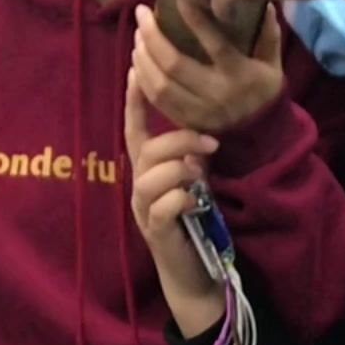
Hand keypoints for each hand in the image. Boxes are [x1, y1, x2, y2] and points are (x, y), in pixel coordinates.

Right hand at [124, 78, 221, 338]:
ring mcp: (144, 212)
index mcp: (147, 171)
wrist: (197, 273)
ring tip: (201, 177)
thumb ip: (193, 156)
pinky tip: (194, 201)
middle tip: (211, 143)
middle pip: (146, 150)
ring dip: (179, 170)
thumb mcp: (197, 180)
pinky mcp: (157, 234)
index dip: (134, 102)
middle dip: (178, 140)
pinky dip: (179, 199)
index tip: (135, 70)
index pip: (134, 130)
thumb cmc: (196, 223)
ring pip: (149, 178)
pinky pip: (161, 208)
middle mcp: (140, 188)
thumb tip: (202, 130)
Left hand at [131, 0, 281, 133]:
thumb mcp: (272, 63)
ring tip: (137, 35)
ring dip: (143, 58)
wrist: (259, 136)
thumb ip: (268, 33)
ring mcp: (198, 111)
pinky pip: (156, 102)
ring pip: (160, 85)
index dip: (194, 20)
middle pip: (174, 64)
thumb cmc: (264, 92)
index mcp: (238, 74)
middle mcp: (216, 94)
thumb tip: (265, 0)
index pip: (214, 43)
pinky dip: (142, 81)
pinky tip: (137, 62)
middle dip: (152, 36)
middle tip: (141, 13)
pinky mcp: (185, 122)